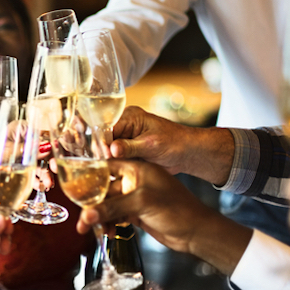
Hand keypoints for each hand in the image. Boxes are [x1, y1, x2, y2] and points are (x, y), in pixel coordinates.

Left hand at [0, 125, 51, 196]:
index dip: (52, 143)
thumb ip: (26, 149)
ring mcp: (21, 155)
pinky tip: (40, 186)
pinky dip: (37, 180)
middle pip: (43, 149)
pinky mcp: (18, 168)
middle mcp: (22, 140)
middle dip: (50, 161)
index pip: (42, 132)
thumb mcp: (5, 151)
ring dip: (44, 173)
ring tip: (46, 184)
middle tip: (54, 170)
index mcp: (19, 129)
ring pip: (39, 163)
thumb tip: (46, 147)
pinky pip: (32, 173)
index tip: (57, 154)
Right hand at [76, 159, 250, 273]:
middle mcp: (133, 180)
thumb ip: (112, 208)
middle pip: (103, 188)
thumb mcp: (141, 203)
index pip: (105, 165)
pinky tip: (105, 232)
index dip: (87, 172)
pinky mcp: (136, 212)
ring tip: (87, 229)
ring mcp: (134, 197)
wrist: (196, 231)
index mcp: (136, 168)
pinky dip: (108, 223)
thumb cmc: (175, 208)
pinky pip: (115, 215)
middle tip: (80, 216)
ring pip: (107, 204)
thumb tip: (86, 215)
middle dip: (90, 202)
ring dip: (98, 216)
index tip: (70, 181)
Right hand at [111, 106, 233, 184]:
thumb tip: (111, 149)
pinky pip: (115, 157)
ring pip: (107, 149)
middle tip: (102, 166)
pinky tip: (111, 172)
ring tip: (105, 170)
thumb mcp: (151, 145)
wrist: (187, 153)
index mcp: (130, 117)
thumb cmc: (174, 143)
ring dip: (107, 160)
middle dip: (103, 152)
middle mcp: (124, 125)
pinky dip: (113, 164)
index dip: (103, 143)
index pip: (107, 128)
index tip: (103, 156)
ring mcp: (125, 138)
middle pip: (104, 139)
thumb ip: (130, 147)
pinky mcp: (127, 150)